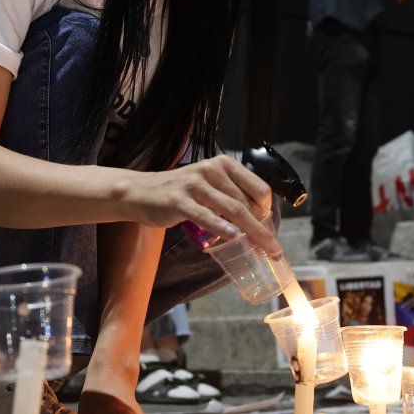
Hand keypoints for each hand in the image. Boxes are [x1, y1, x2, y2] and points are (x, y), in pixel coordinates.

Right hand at [130, 155, 280, 254]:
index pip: (258, 187)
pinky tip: (233, 236)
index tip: (269, 228)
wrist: (141, 191)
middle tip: (272, 248)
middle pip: (247, 202)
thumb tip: (259, 220)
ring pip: (233, 209)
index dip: (267, 210)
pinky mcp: (179, 201)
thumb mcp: (209, 184)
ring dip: (251, 232)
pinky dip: (221, 227)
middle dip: (262, 228)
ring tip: (261, 249)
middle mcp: (212, 170)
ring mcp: (195, 184)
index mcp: (224, 164)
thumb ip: (230, 195)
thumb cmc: (181, 192)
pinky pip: (205, 215)